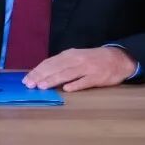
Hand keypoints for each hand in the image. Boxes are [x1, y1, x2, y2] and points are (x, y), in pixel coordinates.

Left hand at [23, 47, 137, 91]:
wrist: (118, 58)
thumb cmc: (93, 59)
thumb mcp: (76, 57)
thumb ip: (62, 64)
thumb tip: (43, 73)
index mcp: (69, 55)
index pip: (49, 62)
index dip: (37, 71)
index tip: (26, 79)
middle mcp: (76, 60)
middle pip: (55, 68)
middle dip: (40, 76)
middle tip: (29, 84)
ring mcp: (87, 68)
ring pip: (67, 74)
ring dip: (53, 79)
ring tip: (42, 86)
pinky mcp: (97, 77)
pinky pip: (85, 81)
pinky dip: (76, 84)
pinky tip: (67, 89)